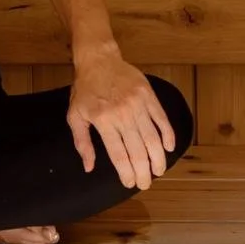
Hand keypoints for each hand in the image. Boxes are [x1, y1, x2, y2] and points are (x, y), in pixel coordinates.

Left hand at [67, 49, 176, 189]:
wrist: (99, 60)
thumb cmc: (85, 89)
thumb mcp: (75, 115)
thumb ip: (82, 143)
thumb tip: (88, 167)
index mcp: (103, 121)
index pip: (119, 155)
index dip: (126, 172)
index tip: (129, 184)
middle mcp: (122, 114)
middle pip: (138, 151)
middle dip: (144, 172)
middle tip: (145, 184)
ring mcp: (138, 104)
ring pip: (153, 138)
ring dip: (158, 158)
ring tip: (158, 171)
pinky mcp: (148, 95)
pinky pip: (162, 119)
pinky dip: (168, 135)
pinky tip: (169, 148)